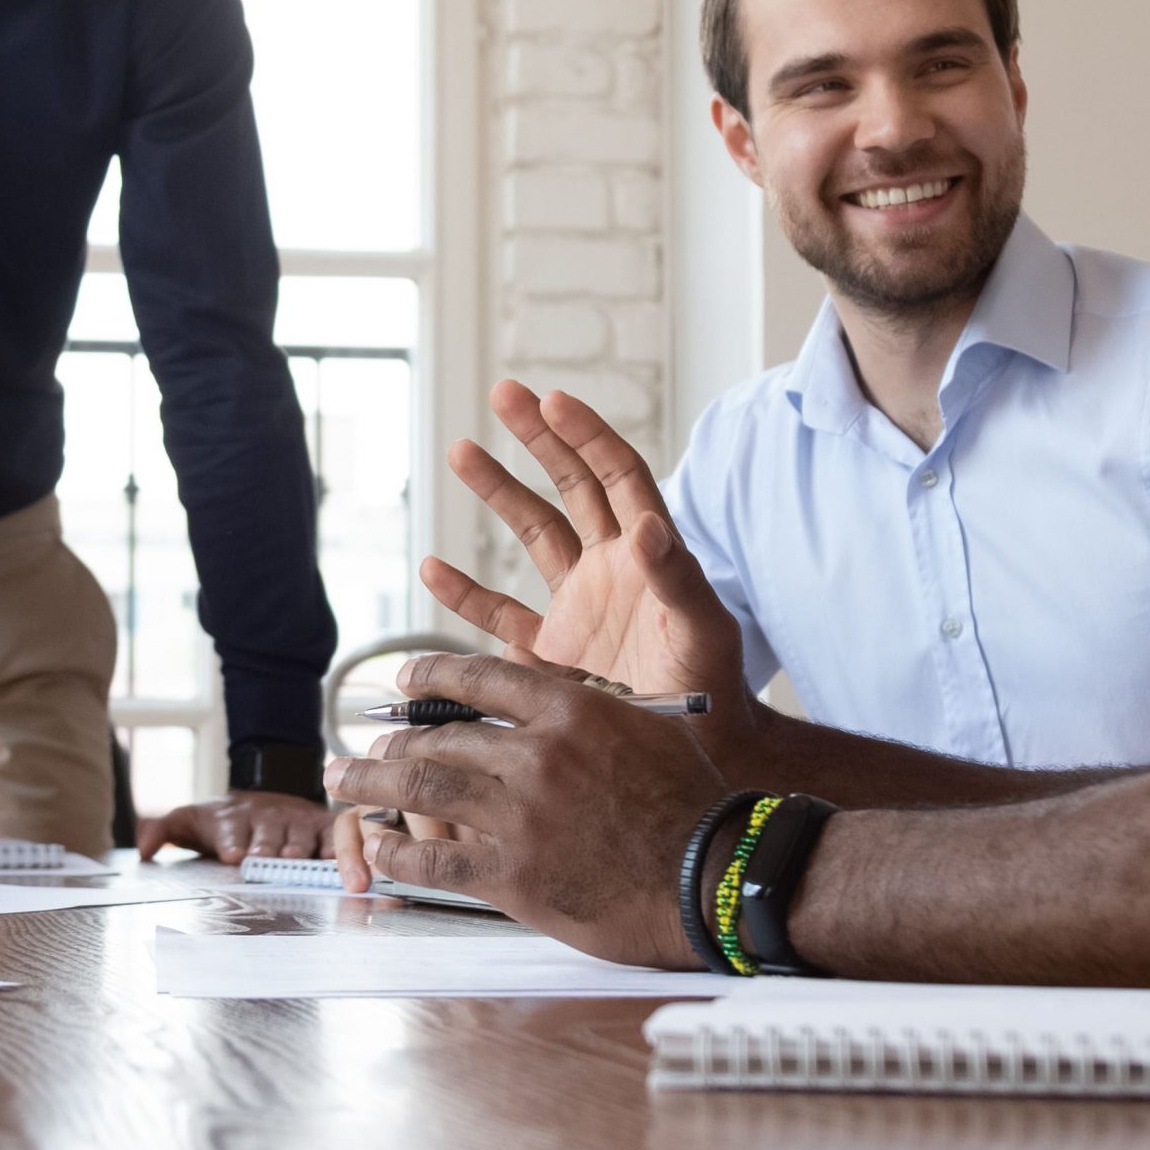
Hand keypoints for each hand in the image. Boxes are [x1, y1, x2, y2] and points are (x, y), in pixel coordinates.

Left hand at [139, 789, 333, 864]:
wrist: (264, 797)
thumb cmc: (225, 821)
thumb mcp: (190, 822)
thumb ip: (164, 831)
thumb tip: (143, 848)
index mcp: (233, 818)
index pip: (231, 830)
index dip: (232, 841)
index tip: (233, 855)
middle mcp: (266, 817)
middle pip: (267, 831)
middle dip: (266, 845)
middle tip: (265, 857)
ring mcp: (295, 819)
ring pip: (299, 831)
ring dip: (298, 845)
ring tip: (296, 857)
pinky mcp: (320, 824)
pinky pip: (330, 834)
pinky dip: (334, 845)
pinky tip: (335, 857)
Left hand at [325, 650, 730, 968]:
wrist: (711, 876)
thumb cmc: (691, 803)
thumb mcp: (645, 730)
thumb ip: (588, 716)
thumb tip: (548, 710)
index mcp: (570, 709)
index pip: (479, 679)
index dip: (430, 677)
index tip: (402, 681)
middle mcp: (536, 754)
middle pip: (440, 738)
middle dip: (390, 744)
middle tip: (360, 748)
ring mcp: (519, 815)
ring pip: (423, 790)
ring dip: (373, 785)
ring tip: (345, 782)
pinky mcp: (512, 875)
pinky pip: (435, 860)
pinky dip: (398, 853)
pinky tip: (377, 848)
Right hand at [427, 382, 754, 722]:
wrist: (696, 757)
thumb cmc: (715, 691)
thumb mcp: (704, 632)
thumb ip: (678, 580)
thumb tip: (650, 527)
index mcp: (649, 554)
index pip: (617, 476)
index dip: (587, 436)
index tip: (553, 400)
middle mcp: (610, 568)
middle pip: (571, 485)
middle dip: (539, 438)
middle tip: (504, 392)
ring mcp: (578, 607)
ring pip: (531, 533)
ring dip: (499, 490)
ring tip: (462, 449)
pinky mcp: (551, 654)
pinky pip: (500, 614)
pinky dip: (466, 593)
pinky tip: (434, 566)